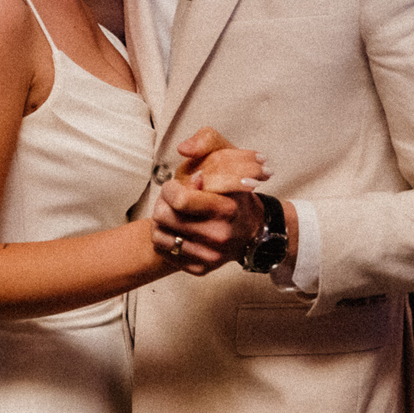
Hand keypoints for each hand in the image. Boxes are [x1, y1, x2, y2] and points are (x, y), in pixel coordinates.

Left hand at [151, 126, 269, 271]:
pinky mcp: (201, 269)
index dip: (170, 189)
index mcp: (227, 208)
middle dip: (163, 204)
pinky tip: (179, 230)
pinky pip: (164, 252)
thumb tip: (184, 149)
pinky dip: (166, 239)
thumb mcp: (228, 156)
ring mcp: (211, 256)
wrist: (254, 230)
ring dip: (162, 222)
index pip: (180, 199)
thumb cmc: (234, 191)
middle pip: (164, 217)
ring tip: (176, 215)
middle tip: (174, 200)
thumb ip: (206, 143)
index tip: (176, 187)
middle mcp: (220, 236)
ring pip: (159, 236)